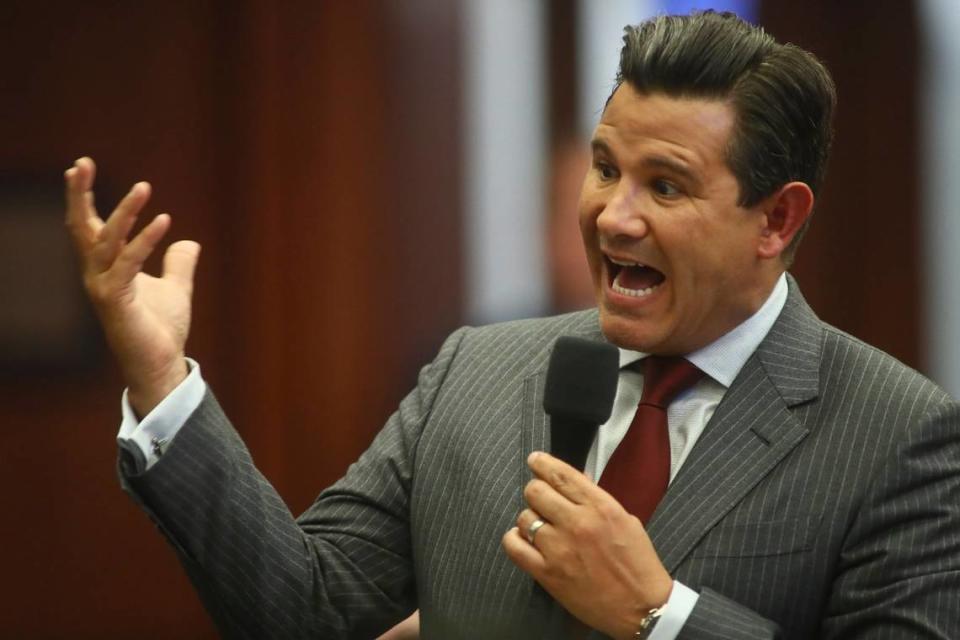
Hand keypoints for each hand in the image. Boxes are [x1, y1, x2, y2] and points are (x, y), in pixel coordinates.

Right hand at [65, 157, 199, 415]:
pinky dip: (145, 241)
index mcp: (106, 268)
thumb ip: (179, 264)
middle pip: (81, 227)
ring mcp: (103, 288)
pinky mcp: (116, 302)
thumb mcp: (176, 288)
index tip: (80, 165)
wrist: (162, 363)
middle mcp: (97, 274)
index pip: (89, 225)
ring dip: (124, 212)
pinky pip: (129, 264)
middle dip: (79, 195)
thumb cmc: (161, 329)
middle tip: (81, 163)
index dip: (83, 197)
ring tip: (143, 187)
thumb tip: (190, 243)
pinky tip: (164, 221)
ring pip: (106, 241)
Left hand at [502, 451, 672, 638]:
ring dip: (529, 518)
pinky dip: (515, 539)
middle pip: (536, 491)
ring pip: (524, 517)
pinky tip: (524, 541)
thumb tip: (573, 481)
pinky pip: (514, 546)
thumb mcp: (625, 520)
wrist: (641, 607)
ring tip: (540, 527)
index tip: (535, 460)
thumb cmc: (637, 564)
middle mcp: (577, 523)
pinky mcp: (547, 573)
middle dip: (536, 491)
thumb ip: (596, 499)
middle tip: (540, 498)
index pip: (561, 475)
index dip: (542, 463)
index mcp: (600, 507)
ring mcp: (559, 548)